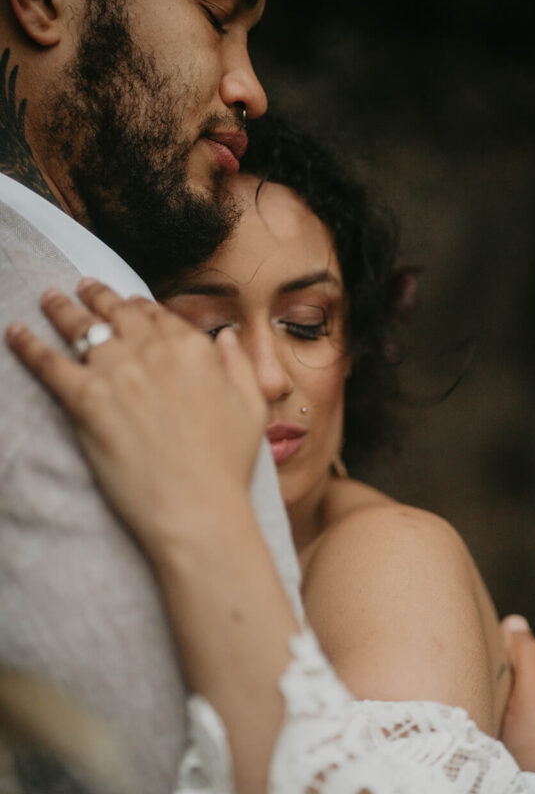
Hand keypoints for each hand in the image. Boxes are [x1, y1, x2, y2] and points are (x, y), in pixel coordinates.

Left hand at [5, 279, 266, 562]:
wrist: (196, 506)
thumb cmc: (227, 464)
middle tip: (82, 287)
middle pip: (117, 312)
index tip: (129, 303)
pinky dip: (27, 344)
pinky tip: (14, 332)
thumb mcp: (251, 407)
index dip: (140, 307)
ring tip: (49, 298)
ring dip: (61, 308)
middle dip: (97, 295)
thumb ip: (238, 365)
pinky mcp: (85, 398)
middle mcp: (152, 350)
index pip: (158, 315)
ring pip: (80, 326)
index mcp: (193, 349)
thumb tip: (225, 337)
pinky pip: (48, 362)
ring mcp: (116, 371)